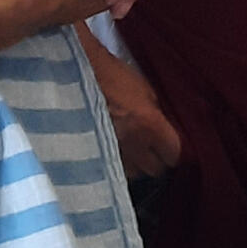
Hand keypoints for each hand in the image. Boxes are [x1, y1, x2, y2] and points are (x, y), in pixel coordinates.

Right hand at [84, 38, 180, 177]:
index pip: (173, 154)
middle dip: (154, 161)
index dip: (171, 150)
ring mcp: (109, 153)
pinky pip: (108, 171)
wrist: (73, 73)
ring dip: (133, 165)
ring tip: (127, 150)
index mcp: (149, 125)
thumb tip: (161, 132)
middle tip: (148, 149)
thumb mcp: (144, 90)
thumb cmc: (111, 75)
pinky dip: (112, 164)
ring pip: (131, 174)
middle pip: (153, 170)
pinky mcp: (89, 156)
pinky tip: (109, 152)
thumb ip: (156, 115)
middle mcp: (131, 145)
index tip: (167, 146)